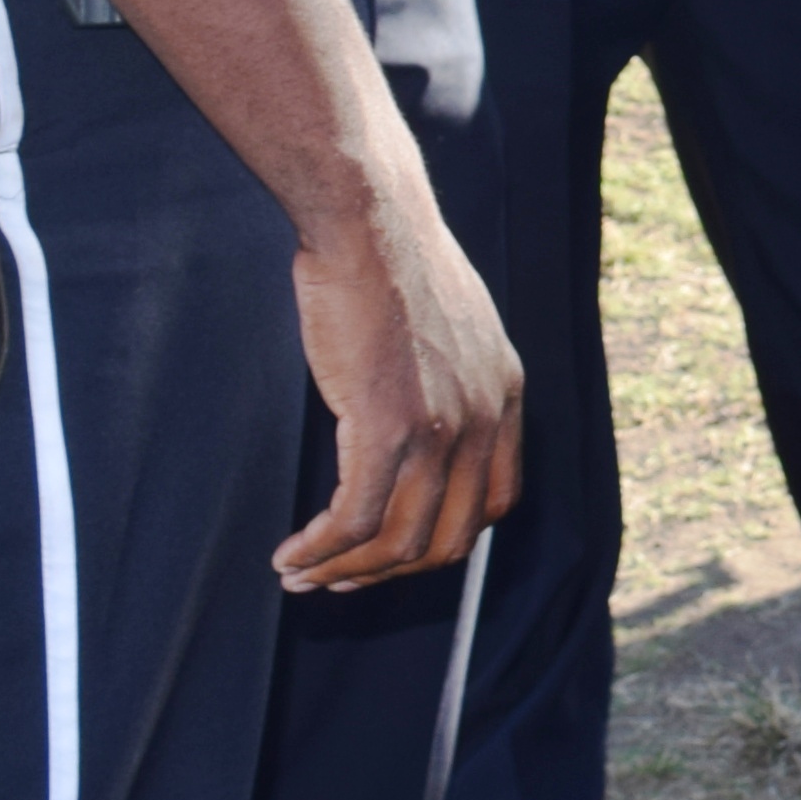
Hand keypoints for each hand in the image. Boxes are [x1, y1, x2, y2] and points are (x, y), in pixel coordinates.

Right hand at [276, 171, 522, 589]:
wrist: (369, 219)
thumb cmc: (393, 260)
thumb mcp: (454, 325)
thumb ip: (455, 378)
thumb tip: (424, 418)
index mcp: (508, 394)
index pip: (493, 501)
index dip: (445, 540)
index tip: (396, 551)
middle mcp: (485, 419)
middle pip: (449, 538)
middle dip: (390, 573)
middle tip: (340, 580)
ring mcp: (442, 427)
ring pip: (399, 541)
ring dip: (345, 570)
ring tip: (300, 575)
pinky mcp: (388, 427)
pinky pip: (356, 519)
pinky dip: (321, 548)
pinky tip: (292, 554)